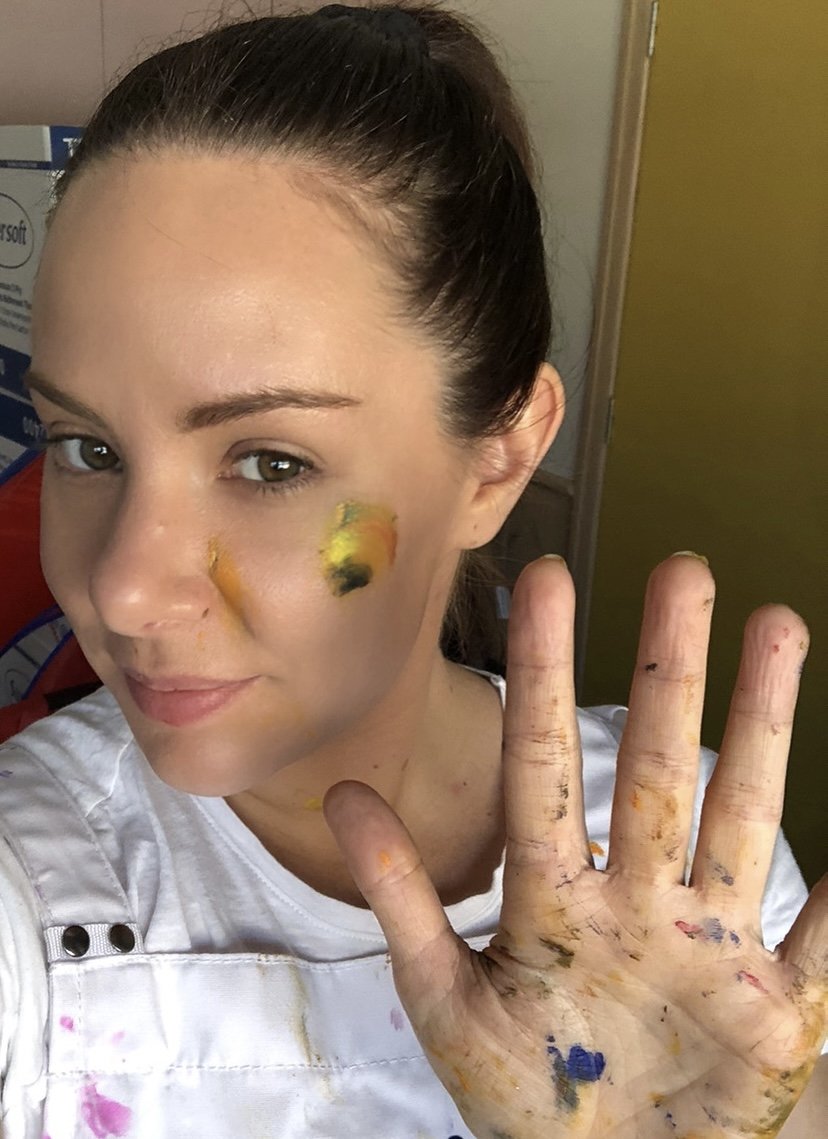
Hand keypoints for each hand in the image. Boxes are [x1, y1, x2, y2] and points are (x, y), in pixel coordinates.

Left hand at [324, 554, 827, 1137]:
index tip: (546, 582)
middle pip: (658, 767)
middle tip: (683, 569)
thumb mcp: (447, 1002)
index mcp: (555, 899)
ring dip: (762, 727)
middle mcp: (638, 900)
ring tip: (778, 626)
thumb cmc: (524, 1097)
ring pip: (740, 817)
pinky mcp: (778, 1010)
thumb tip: (345, 794)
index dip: (544, 677)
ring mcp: (711, 948)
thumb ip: (403, 900)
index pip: (544, 768)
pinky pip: (825, 945)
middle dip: (669, 671)